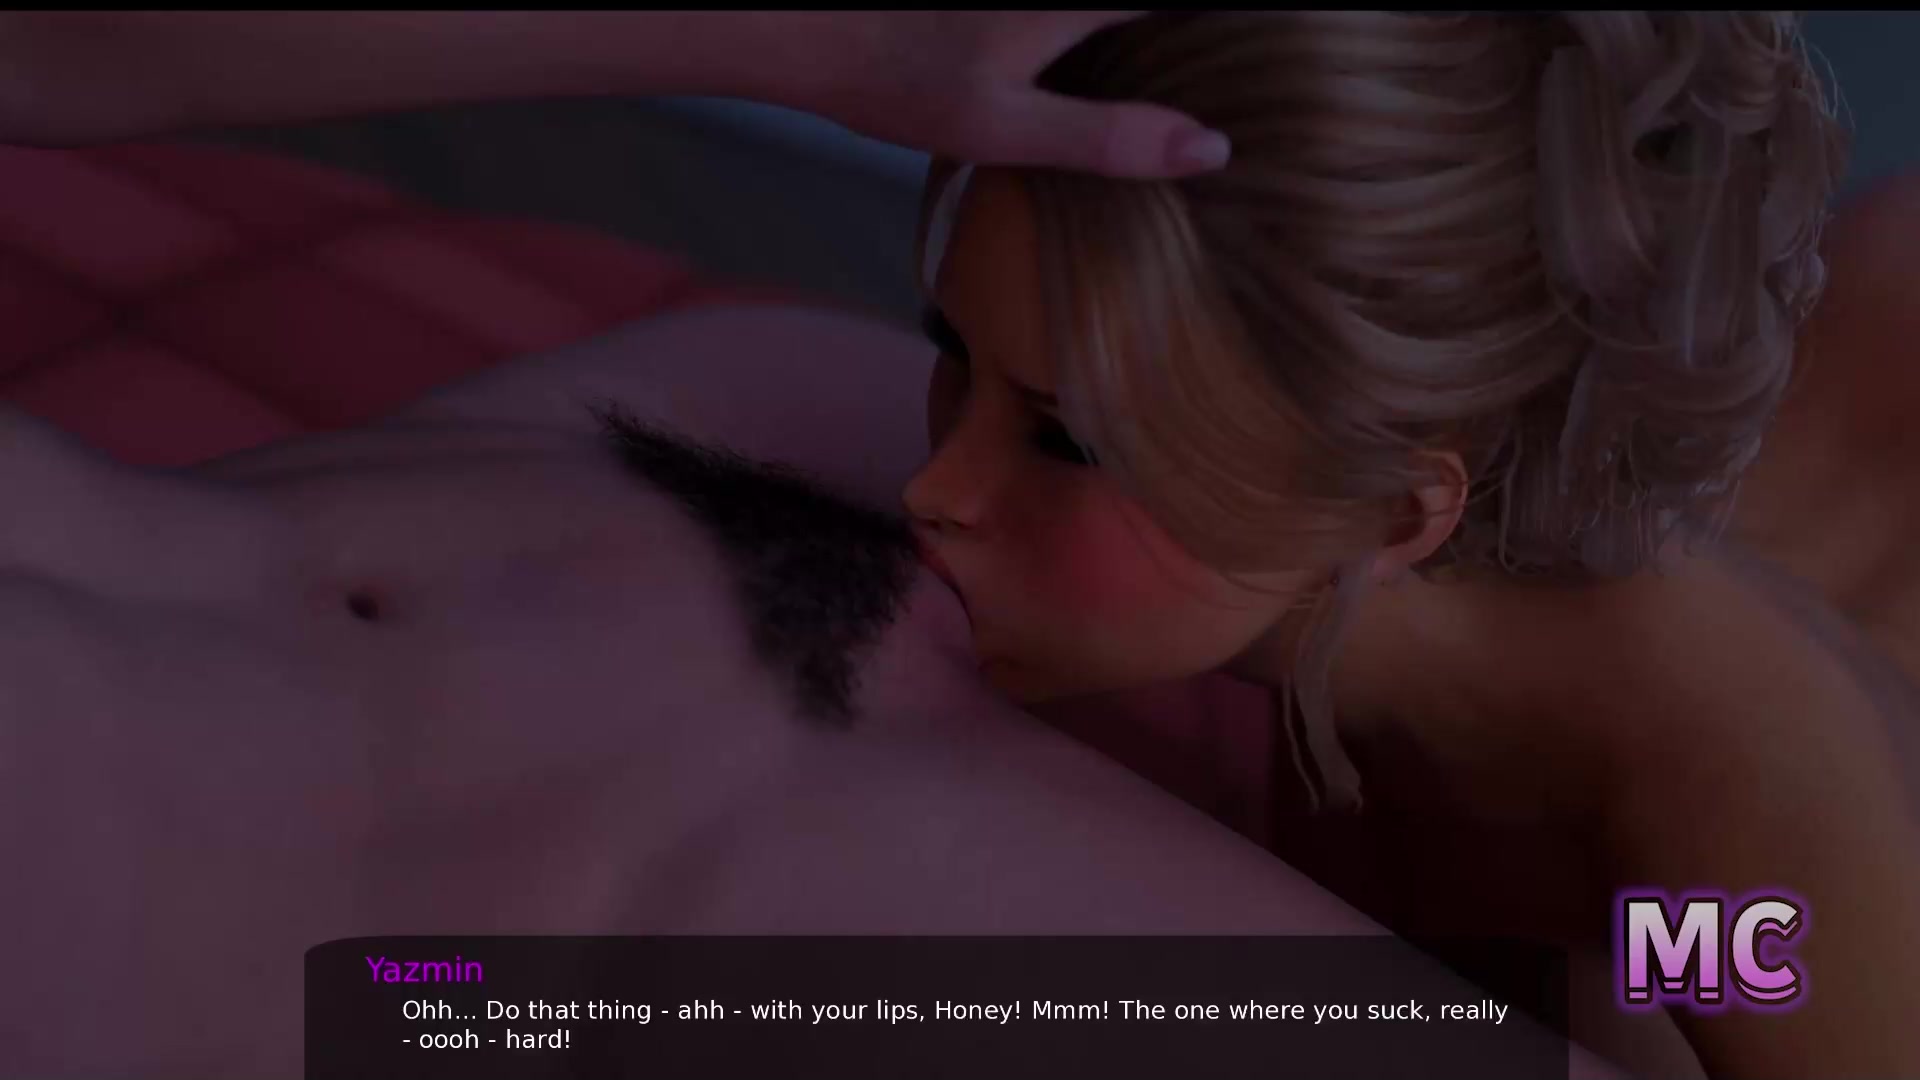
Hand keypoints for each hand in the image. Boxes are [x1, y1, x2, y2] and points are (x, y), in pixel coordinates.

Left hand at [766, 12, 1229, 179]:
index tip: (1292, 49)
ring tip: (1198, 54)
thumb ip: (1110, 137)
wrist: (806, 23)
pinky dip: (1110, 28)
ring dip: (1155, 33)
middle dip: (1205, 32)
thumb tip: (1215, 149)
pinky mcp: (1022, 6)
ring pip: (1121, 8)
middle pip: (1160, 6)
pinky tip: (1108, 51)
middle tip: (1251, 56)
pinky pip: (1082, 13)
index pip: (1197, 4)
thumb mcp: (1006, 128)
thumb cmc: (898, 78)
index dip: (1249, 31)